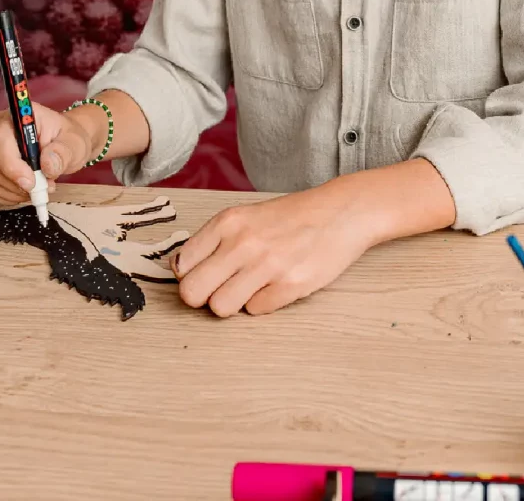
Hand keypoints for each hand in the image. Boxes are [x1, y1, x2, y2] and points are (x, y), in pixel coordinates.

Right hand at [0, 103, 95, 204]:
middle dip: (18, 184)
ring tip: (40, 189)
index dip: (12, 166)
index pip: (0, 140)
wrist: (65, 144)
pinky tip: (25, 192)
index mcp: (16, 116)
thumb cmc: (67, 138)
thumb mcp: (73, 142)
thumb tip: (47, 165)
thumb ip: (62, 152)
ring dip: (15, 192)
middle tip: (44, 188)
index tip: (31, 183)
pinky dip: (8, 196)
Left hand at [173, 180, 378, 316]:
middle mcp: (243, 242)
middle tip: (221, 288)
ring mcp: (267, 265)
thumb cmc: (292, 216)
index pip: (181, 265)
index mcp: (228, 222)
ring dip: (233, 303)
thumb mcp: (247, 216)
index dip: (190, 275)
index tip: (204, 274)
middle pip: (192, 292)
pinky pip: (255, 311)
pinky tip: (277, 283)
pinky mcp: (290, 285)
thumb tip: (182, 271)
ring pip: (220, 307)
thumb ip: (215, 241)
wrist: (341, 212)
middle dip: (203, 297)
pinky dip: (263, 302)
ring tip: (251, 286)